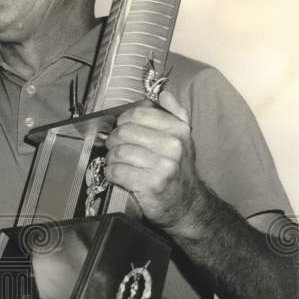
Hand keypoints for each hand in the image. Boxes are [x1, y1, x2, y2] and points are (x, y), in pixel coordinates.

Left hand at [103, 89, 208, 236]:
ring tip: (117, 162)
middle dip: (114, 140)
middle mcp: (173, 146)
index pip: (138, 113)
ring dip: (111, 158)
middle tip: (116, 147)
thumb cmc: (179, 170)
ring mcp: (163, 166)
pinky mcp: (150, 184)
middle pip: (124, 131)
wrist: (188, 205)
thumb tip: (164, 93)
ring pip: (119, 152)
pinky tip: (116, 175)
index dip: (124, 120)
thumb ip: (175, 113)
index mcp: (179, 129)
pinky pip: (117, 171)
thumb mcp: (184, 138)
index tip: (122, 128)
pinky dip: (111, 173)